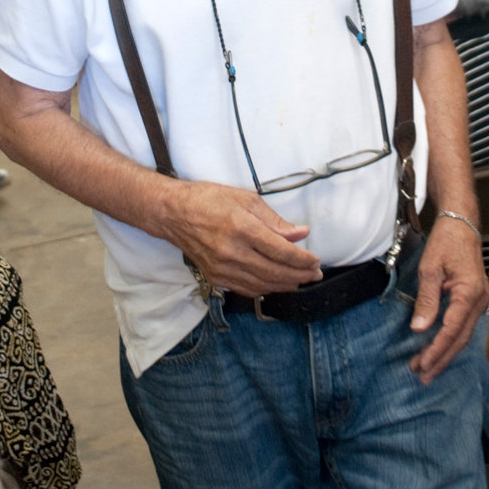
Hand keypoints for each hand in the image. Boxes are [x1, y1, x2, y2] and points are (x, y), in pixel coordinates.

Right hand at [158, 181, 320, 296]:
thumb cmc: (208, 200)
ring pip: (262, 285)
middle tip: (315, 274)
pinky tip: (277, 284)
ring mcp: (222, 268)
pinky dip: (266, 289)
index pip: (281, 251)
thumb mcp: (246, 199)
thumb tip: (300, 234)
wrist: (173, 213)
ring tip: (300, 280)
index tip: (315, 261)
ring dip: (285, 285)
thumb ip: (274, 220)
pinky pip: (246, 289)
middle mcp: (232, 251)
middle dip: (299, 275)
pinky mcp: (215, 277)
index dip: (302, 260)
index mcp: (241, 228)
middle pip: (275, 272)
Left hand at [408, 214, 488, 383]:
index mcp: (470, 292)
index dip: (437, 349)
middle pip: (460, 338)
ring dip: (445, 353)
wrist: (461, 225)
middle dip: (441, 359)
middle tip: (422, 376)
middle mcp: (481, 300)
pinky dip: (451, 340)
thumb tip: (419, 329)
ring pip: (463, 335)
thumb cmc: (445, 243)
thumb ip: (426, 300)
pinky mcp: (477, 300)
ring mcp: (481, 301)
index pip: (452, 329)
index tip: (422, 364)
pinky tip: (439, 350)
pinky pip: (464, 326)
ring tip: (427, 369)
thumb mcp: (430, 269)